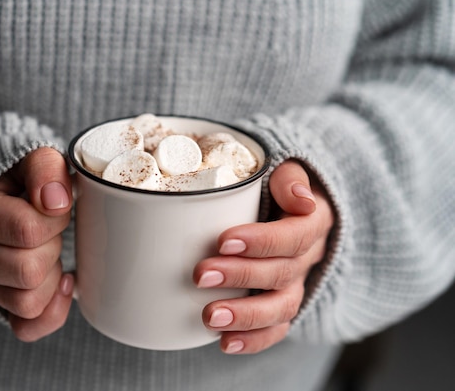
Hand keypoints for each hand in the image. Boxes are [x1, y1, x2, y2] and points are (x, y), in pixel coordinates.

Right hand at [0, 147, 74, 341]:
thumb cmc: (11, 176)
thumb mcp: (24, 157)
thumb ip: (43, 167)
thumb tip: (57, 201)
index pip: (27, 230)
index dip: (56, 215)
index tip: (55, 201)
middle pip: (29, 271)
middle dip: (53, 244)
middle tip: (49, 226)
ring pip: (28, 302)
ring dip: (51, 275)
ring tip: (48, 249)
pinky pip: (26, 327)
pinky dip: (51, 311)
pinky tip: (61, 282)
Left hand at [193, 160, 333, 353]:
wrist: (291, 206)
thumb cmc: (277, 186)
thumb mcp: (287, 171)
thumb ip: (289, 179)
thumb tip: (300, 198)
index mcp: (313, 221)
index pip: (295, 235)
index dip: (262, 242)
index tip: (224, 242)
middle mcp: (309, 256)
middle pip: (282, 273)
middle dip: (240, 276)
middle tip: (202, 275)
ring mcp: (297, 284)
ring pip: (282, 307)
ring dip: (246, 316)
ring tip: (211, 317)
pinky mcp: (283, 304)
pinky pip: (277, 329)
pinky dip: (253, 340)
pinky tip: (225, 343)